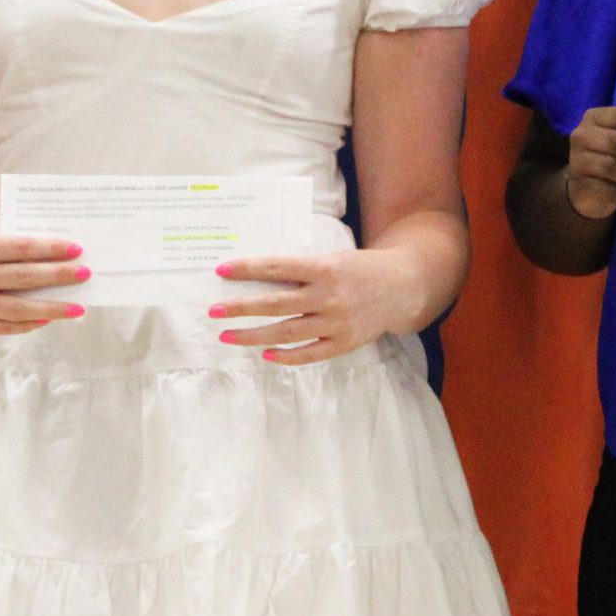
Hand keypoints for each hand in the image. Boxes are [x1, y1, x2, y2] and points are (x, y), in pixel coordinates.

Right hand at [0, 234, 88, 336]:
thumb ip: (5, 251)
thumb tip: (52, 259)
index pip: (17, 248)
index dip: (48, 249)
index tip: (75, 249)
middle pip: (21, 278)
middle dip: (57, 275)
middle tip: (84, 273)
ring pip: (16, 308)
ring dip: (51, 308)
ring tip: (77, 307)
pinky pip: (4, 327)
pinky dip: (29, 324)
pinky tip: (48, 319)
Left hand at [206, 248, 423, 365]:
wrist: (401, 288)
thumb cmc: (357, 269)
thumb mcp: (331, 259)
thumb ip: (301, 271)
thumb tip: (255, 278)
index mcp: (324, 268)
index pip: (277, 268)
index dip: (248, 269)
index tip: (221, 270)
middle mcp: (329, 296)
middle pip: (275, 304)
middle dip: (240, 308)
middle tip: (214, 311)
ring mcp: (337, 323)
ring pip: (286, 333)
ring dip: (253, 336)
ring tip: (228, 335)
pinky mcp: (344, 343)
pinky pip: (309, 354)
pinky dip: (285, 356)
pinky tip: (265, 354)